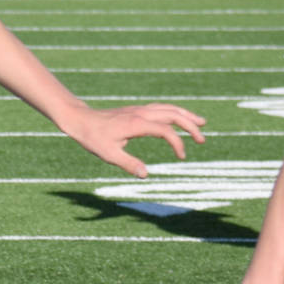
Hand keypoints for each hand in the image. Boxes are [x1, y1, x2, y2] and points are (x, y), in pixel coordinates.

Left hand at [63, 102, 205, 177]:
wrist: (81, 120)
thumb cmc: (93, 138)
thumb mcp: (109, 155)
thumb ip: (128, 164)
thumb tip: (145, 174)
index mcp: (137, 124)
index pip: (165, 130)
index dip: (177, 143)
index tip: (181, 157)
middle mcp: (141, 113)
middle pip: (173, 114)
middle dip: (190, 125)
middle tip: (202, 139)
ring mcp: (140, 109)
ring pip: (169, 108)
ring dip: (186, 115)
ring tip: (202, 122)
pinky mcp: (138, 110)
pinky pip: (162, 108)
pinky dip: (175, 113)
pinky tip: (181, 119)